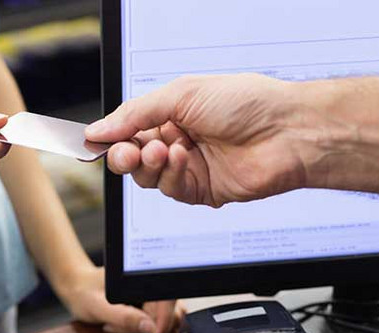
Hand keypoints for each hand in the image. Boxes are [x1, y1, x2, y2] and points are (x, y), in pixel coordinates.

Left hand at [56, 266, 182, 332]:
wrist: (76, 288)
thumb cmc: (83, 291)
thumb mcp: (98, 306)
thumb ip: (124, 317)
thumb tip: (150, 328)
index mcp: (143, 277)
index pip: (168, 300)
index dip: (166, 321)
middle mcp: (149, 285)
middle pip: (167, 314)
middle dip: (146, 327)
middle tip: (118, 326)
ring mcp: (148, 297)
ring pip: (158, 322)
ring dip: (137, 330)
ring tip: (113, 323)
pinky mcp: (144, 306)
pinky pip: (149, 325)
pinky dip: (133, 330)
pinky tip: (116, 323)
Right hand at [85, 74, 307, 206]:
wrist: (286, 132)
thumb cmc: (245, 103)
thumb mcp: (180, 95)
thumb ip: (135, 115)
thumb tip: (98, 130)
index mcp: (173, 114)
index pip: (129, 129)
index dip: (110, 137)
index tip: (92, 141)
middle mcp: (179, 141)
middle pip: (133, 157)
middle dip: (125, 155)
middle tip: (126, 152)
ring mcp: (190, 167)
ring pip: (148, 177)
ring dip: (150, 164)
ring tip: (165, 150)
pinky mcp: (202, 191)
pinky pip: (171, 189)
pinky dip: (171, 175)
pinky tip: (184, 159)